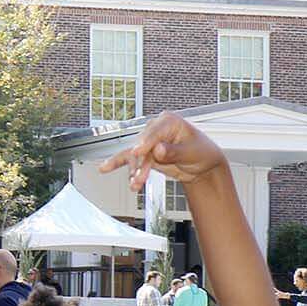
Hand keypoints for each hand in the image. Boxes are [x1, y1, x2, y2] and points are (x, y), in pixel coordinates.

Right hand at [96, 110, 229, 191]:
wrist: (202, 166)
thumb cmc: (201, 152)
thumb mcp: (192, 152)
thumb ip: (175, 151)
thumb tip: (159, 149)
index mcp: (169, 121)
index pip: (154, 132)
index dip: (145, 143)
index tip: (138, 152)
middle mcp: (155, 129)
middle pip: (141, 145)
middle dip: (140, 163)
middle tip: (139, 177)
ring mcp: (148, 142)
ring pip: (134, 155)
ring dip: (133, 170)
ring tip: (134, 184)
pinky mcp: (144, 154)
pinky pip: (128, 158)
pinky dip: (117, 164)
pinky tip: (105, 168)